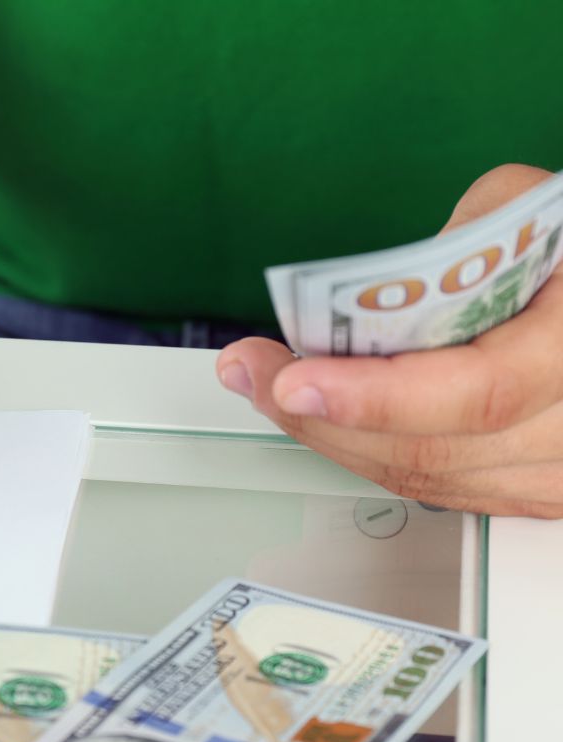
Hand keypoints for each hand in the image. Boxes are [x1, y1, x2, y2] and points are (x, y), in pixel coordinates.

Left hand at [218, 163, 562, 516]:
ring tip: (268, 385)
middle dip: (319, 415)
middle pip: (429, 451)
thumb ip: (451, 248)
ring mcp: (554, 473)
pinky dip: (366, 450)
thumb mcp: (522, 208)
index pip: (478, 393)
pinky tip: (323, 414)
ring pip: (420, 478)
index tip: (293, 381)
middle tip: (250, 372)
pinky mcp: (529, 490)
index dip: (375, 398)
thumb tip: (366, 303)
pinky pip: (431, 486)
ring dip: (330, 435)